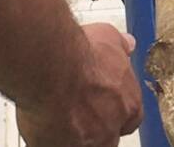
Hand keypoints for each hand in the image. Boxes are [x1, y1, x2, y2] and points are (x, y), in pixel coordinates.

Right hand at [17, 23, 142, 146]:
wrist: (52, 69)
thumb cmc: (79, 56)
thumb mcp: (108, 37)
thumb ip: (120, 46)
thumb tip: (127, 45)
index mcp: (128, 103)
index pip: (131, 119)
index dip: (116, 113)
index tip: (103, 105)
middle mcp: (111, 127)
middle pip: (108, 137)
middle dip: (95, 127)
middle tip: (78, 112)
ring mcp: (86, 142)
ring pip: (84, 145)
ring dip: (74, 137)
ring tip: (58, 119)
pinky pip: (54, 146)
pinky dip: (49, 139)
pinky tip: (42, 123)